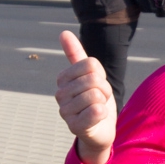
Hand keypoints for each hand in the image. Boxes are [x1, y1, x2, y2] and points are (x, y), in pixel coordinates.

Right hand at [54, 30, 115, 163]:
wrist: (100, 131)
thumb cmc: (95, 101)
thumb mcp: (90, 76)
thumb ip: (76, 55)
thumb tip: (63, 32)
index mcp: (62, 79)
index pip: (90, 64)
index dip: (101, 75)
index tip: (98, 86)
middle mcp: (60, 95)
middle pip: (94, 79)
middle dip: (104, 90)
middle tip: (100, 100)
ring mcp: (65, 112)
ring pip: (96, 95)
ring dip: (104, 102)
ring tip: (98, 109)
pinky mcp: (74, 127)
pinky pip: (96, 111)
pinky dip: (103, 114)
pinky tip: (97, 119)